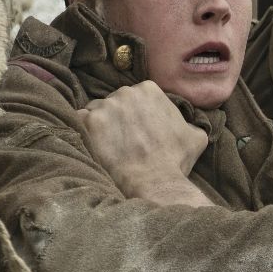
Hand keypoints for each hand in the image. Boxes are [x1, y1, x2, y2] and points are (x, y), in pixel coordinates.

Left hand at [76, 81, 210, 205]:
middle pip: (113, 102)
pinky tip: (94, 148)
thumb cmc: (175, 160)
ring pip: (95, 112)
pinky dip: (83, 133)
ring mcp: (104, 106)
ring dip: (99, 127)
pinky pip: (77, 122)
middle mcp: (125, 92)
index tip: (136, 132)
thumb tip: (187, 123)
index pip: (134, 98)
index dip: (134, 116)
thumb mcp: (195, 137)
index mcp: (149, 89)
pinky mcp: (87, 122)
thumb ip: (188, 122)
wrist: (155, 182)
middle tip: (122, 142)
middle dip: (116, 119)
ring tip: (108, 149)